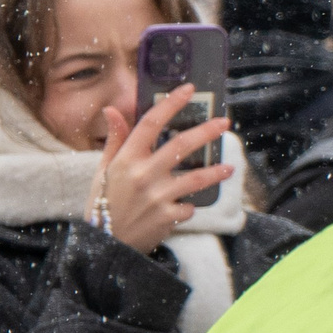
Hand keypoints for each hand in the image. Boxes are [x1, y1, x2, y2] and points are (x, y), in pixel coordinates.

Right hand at [91, 88, 230, 252]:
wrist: (104, 243)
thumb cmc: (103, 203)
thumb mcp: (103, 170)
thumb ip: (115, 141)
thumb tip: (112, 110)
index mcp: (127, 159)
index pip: (150, 123)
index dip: (170, 104)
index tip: (188, 89)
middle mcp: (144, 174)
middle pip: (181, 145)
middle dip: (206, 131)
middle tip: (225, 122)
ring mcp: (158, 196)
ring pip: (196, 177)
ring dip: (216, 172)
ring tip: (229, 168)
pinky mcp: (169, 216)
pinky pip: (189, 206)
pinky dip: (189, 206)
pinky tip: (184, 207)